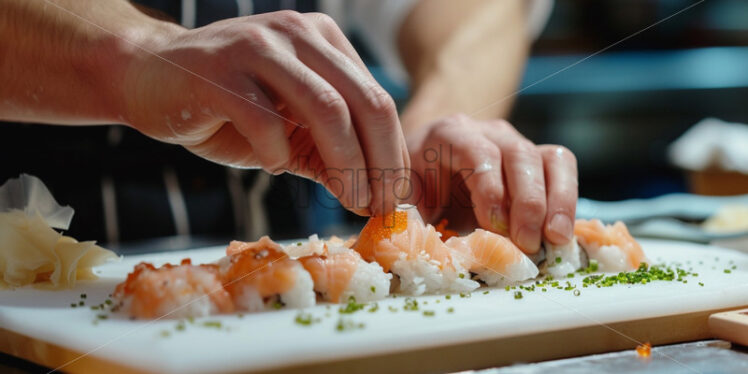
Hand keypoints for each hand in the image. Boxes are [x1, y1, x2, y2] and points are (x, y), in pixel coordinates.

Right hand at [120, 11, 408, 214]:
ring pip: (327, 108)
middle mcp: (298, 34)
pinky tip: (272, 167)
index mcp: (323, 40)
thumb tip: (374, 199)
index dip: (394, 153)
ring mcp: (260, 47)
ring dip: (346, 164)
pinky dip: (277, 155)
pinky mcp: (220, 71)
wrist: (148, 77)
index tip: (394, 198)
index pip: (377, 99)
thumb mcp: (289, 131)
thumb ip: (329, 155)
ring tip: (349, 200)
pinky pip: (266, 121)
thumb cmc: (227, 107)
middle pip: (365, 102)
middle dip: (381, 162)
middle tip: (381, 206)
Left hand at [405, 114, 577, 252]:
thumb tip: (424, 255)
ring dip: (555, 202)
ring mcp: (517, 143)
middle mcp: (488, 133)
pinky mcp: (538, 160)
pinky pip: (562, 168)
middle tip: (526, 244)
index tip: (494, 226)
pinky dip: (567, 201)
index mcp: (448, 135)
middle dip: (527, 202)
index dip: (490, 188)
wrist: (430, 164)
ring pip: (549, 159)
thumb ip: (411, 221)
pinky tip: (561, 235)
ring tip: (553, 240)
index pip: (477, 152)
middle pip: (519, 154)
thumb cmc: (416, 187)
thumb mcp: (405, 201)